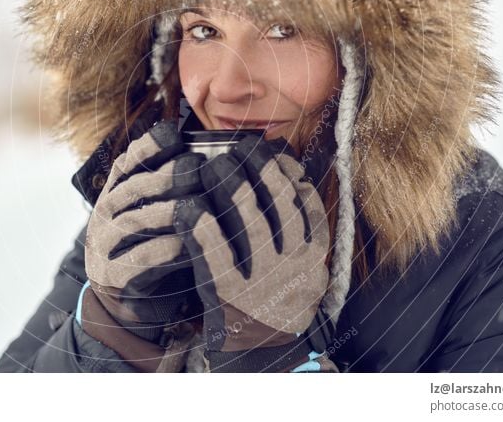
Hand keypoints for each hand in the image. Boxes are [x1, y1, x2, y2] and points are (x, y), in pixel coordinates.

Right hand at [81, 120, 204, 370]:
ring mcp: (104, 244)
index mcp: (118, 190)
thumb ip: (178, 185)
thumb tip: (217, 154)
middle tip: (199, 167)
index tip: (177, 134)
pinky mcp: (111, 275)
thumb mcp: (164, 209)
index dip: (150, 145)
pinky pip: (138, 259)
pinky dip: (165, 250)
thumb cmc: (161, 244)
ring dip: (167, 211)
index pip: (129, 160)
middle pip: (134, 187)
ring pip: (133, 221)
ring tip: (198, 205)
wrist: (136, 300)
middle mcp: (106, 212)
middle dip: (168, 175)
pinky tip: (189, 244)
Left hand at [174, 135, 330, 371]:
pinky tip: (189, 208)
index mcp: (314, 253)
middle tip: (236, 149)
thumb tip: (290, 170)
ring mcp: (264, 281)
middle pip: (278, 206)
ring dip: (231, 190)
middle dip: (257, 170)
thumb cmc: (277, 293)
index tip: (265, 150)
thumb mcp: (301, 261)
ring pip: (251, 226)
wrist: (265, 352)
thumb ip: (299, 222)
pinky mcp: (232, 297)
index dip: (284, 170)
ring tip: (213, 165)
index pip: (305, 200)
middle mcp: (294, 265)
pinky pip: (217, 259)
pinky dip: (203, 231)